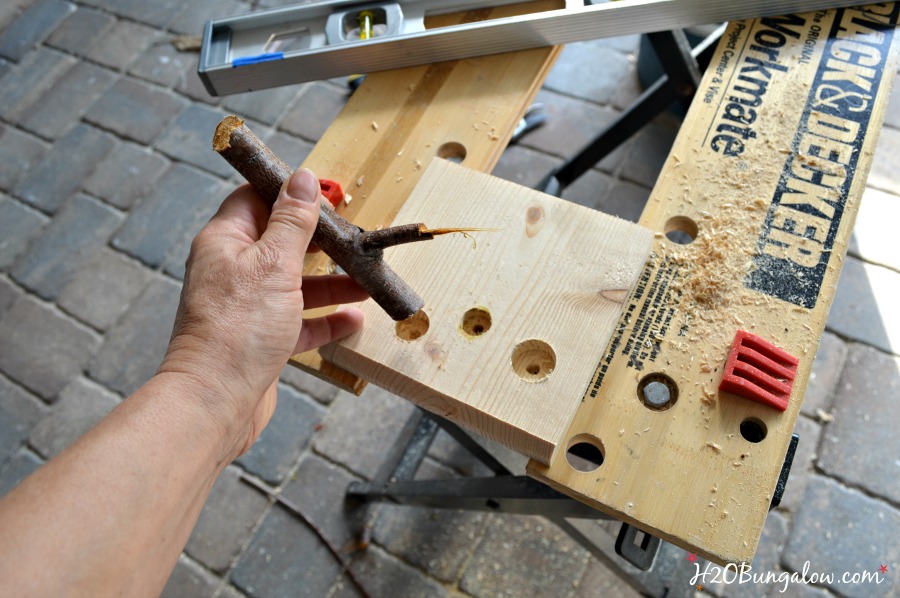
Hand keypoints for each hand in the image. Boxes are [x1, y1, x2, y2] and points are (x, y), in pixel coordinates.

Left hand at [159, 168, 366, 458]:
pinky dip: (325, 320)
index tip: (328, 200)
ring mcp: (246, 307)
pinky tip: (354, 320)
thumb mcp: (274, 264)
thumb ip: (292, 222)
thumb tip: (304, 179)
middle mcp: (232, 271)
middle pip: (281, 244)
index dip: (290, 195)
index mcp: (225, 242)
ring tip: (367, 283)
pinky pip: (298, 322)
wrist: (216, 401)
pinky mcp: (260, 340)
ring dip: (331, 283)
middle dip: (321, 243)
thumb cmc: (238, 329)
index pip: (255, 200)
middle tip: (356, 241)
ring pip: (294, 285)